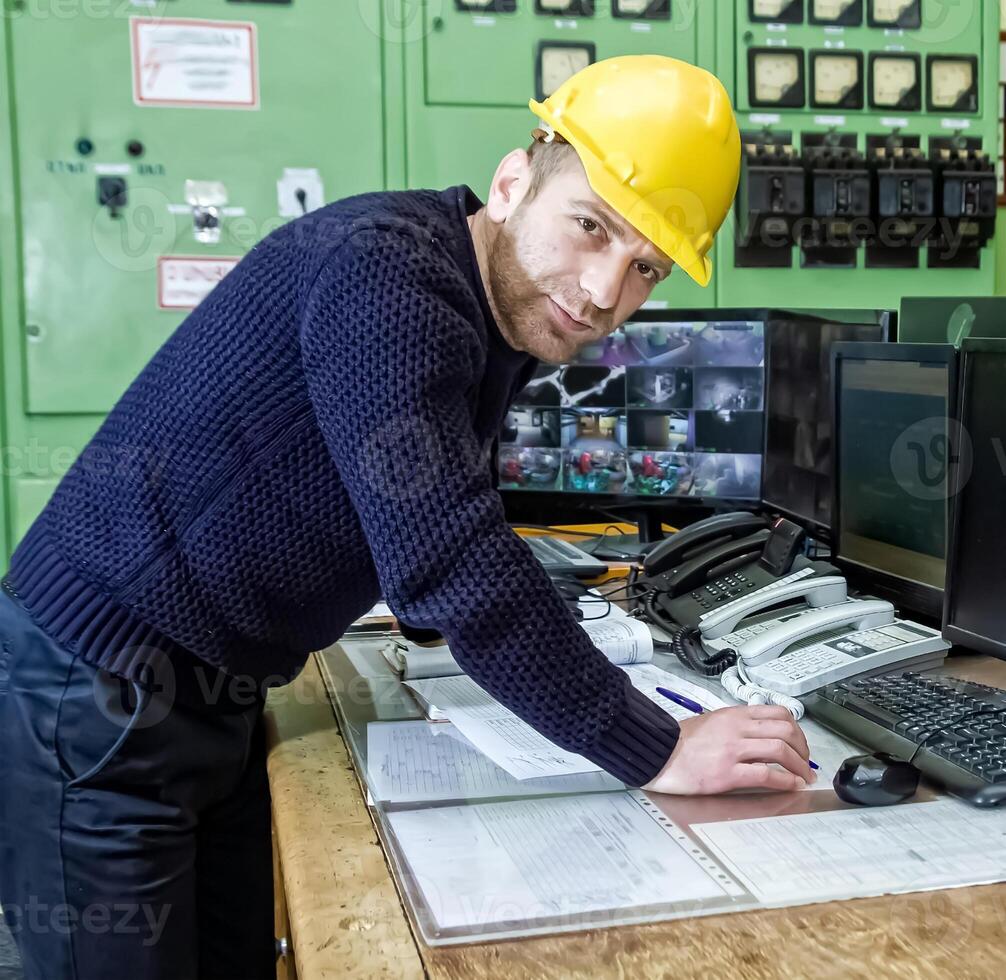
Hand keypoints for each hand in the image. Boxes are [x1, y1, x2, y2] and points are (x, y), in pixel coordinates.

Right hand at [641, 704, 815, 794]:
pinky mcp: (727, 772)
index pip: (778, 713)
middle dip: (803, 748)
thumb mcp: (711, 721)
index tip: (800, 744)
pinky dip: (785, 780)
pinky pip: (766, 774)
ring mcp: (733, 749)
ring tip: (803, 777)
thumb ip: (736, 725)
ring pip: (781, 750)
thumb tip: (760, 736)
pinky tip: (791, 786)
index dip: (797, 730)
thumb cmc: (679, 741)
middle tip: (805, 762)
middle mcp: (736, 728)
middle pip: (786, 730)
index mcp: (733, 714)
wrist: (657, 753)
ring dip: (799, 766)